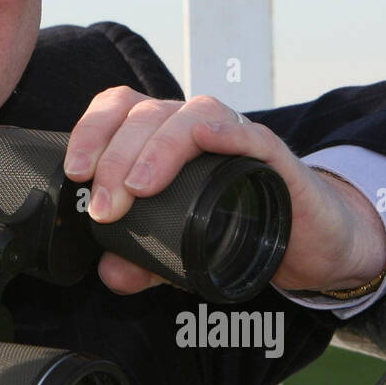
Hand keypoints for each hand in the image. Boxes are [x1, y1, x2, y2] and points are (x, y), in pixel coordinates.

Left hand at [61, 88, 385, 296]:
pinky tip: (205, 143)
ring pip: (185, 117)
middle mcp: (192, 127)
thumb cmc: (241, 228)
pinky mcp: (269, 154)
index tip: (75, 174)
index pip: (117, 110)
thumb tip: (109, 274)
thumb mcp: (181, 250)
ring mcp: (232, 135)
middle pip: (143, 114)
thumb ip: (143, 261)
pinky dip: (220, 133)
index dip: (91, 131)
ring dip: (154, 149)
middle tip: (104, 207)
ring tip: (137, 190)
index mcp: (162, 138)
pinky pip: (244, 132)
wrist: (310, 240)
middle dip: (114, 158)